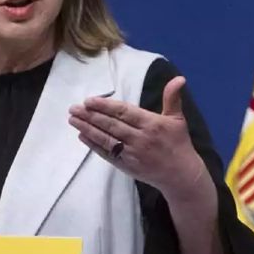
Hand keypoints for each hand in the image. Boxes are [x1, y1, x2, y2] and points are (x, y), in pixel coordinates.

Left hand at [67, 76, 208, 198]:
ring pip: (106, 138)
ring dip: (87, 129)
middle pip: (111, 125)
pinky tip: (82, 136)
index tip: (89, 101)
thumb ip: (172, 98)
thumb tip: (179, 78)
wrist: (181, 175)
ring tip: (73, 120)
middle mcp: (140, 138)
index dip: (105, 106)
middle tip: (73, 108)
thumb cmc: (178, 144)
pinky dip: (93, 145)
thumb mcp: (178, 119)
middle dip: (90, 116)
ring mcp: (132, 154)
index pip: (124, 112)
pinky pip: (107, 153)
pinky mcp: (126, 166)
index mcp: (152, 124)